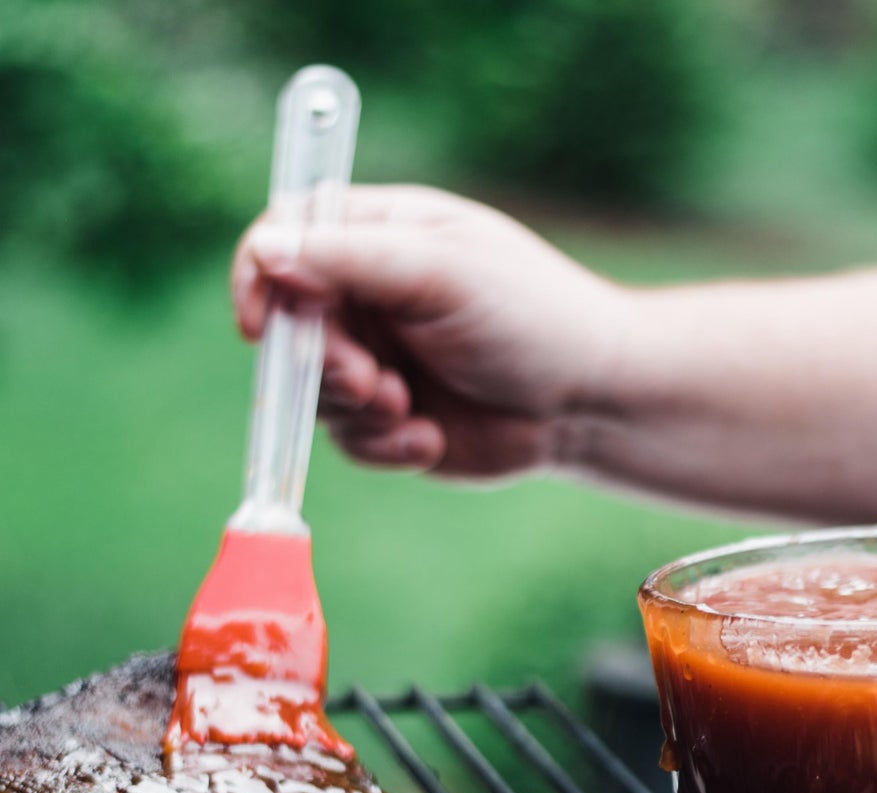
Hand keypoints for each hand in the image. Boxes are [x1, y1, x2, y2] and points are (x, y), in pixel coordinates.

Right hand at [231, 185, 629, 478]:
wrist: (592, 402)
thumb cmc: (533, 318)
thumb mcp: (441, 272)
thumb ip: (351, 259)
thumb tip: (266, 252)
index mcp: (375, 235)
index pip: (282, 238)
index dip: (260, 278)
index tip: (263, 324)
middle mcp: (368, 296)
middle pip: (288, 325)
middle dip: (321, 361)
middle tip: (371, 381)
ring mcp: (378, 360)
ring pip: (312, 391)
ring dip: (354, 408)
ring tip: (408, 408)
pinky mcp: (395, 422)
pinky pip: (351, 442)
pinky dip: (383, 448)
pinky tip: (431, 441)